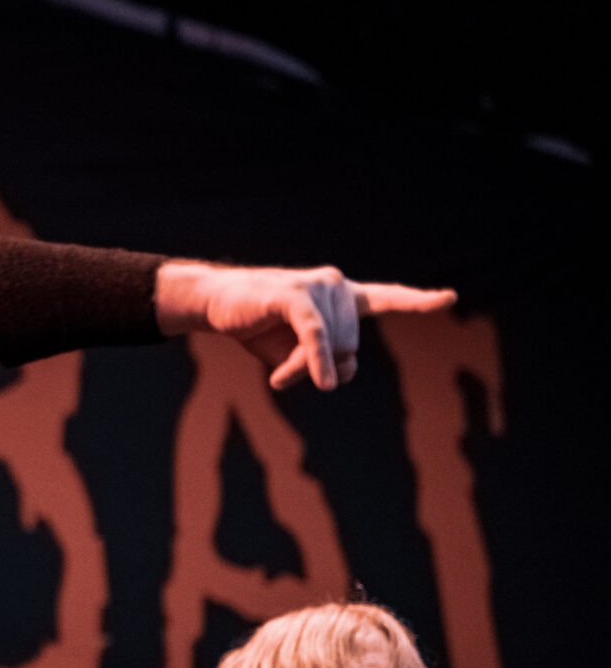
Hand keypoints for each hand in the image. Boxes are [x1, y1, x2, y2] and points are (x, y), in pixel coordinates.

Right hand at [158, 263, 456, 389]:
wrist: (218, 304)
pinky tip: (321, 382)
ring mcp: (318, 287)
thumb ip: (325, 361)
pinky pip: (315, 335)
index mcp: (343, 297)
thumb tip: (336, 372)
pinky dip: (316, 360)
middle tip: (285, 369)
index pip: (387, 298)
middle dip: (322, 367)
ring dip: (304, 368)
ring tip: (275, 366)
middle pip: (350, 348)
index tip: (448, 298)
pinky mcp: (295, 295)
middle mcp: (338, 286)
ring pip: (332, 348)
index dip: (418, 301)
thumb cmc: (261, 326)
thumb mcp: (296, 354)